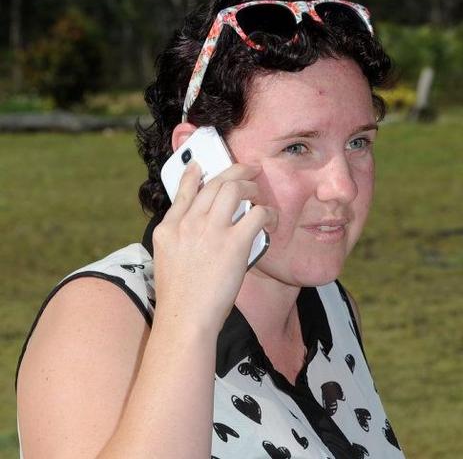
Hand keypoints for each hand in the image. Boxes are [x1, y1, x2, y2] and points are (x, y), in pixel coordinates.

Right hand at [151, 161, 277, 333]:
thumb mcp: (168, 262)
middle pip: (214, 184)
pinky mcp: (234, 243)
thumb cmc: (180, 300)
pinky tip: (271, 219)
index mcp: (169, 229)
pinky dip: (268, 213)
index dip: (193, 175)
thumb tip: (200, 232)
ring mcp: (210, 230)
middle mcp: (188, 223)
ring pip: (235, 189)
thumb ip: (180, 241)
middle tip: (248, 169)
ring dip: (251, 186)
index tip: (200, 166)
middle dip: (234, 171)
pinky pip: (257, 214)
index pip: (183, 192)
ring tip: (259, 192)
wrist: (185, 319)